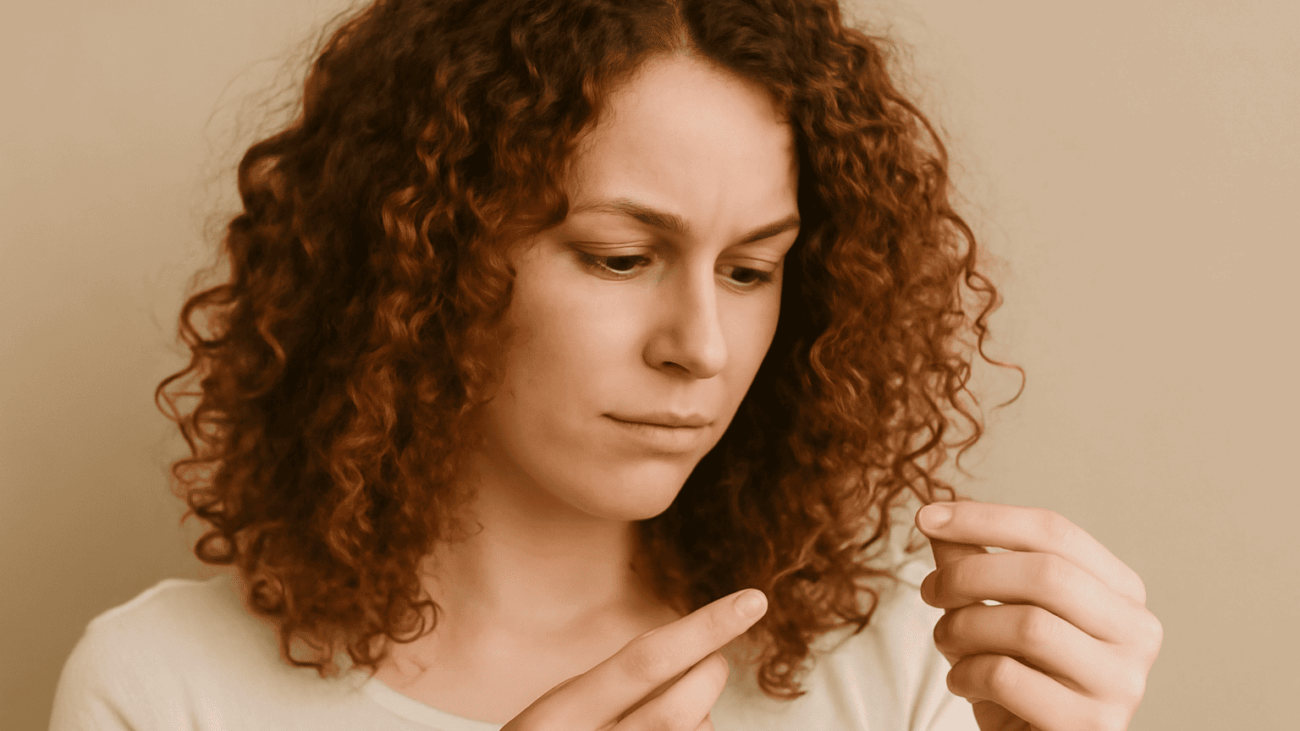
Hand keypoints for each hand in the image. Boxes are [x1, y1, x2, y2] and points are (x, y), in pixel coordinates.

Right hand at [500, 588, 767, 730]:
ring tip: (674, 714)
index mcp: (562, 714)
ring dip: (703, 719)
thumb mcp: (563, 711)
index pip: (647, 659)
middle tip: (712, 661)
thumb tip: (696, 657)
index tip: (753, 600)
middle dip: (711, 674)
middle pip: (681, 707)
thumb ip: (616, 687)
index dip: (706, 627)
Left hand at [915, 500, 1162, 730]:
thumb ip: (974, 562)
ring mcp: (1121, 684)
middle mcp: (1136, 634)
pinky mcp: (1091, 726)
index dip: (986, 519)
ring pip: (1029, 625)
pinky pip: (1009, 677)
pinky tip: (964, 682)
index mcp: (1121, 592)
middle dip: (969, 574)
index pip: (1056, 533)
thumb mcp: (995, 610)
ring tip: (946, 639)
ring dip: (964, 627)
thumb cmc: (1019, 677)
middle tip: (929, 590)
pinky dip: (968, 673)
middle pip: (1047, 575)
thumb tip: (937, 516)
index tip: (926, 517)